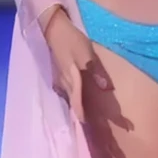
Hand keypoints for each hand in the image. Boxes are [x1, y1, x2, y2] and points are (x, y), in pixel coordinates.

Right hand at [41, 5, 109, 124]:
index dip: (83, 115)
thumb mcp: (86, 53)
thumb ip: (95, 71)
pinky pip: (66, 92)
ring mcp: (60, 79)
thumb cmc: (70, 39)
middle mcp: (65, 84)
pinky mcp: (59, 75)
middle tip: (90, 128)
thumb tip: (106, 88)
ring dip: (76, 109)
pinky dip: (72, 100)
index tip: (89, 128)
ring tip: (84, 120)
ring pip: (69, 99)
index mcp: (72, 80)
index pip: (79, 102)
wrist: (52, 28)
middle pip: (74, 104)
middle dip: (82, 116)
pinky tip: (74, 102)